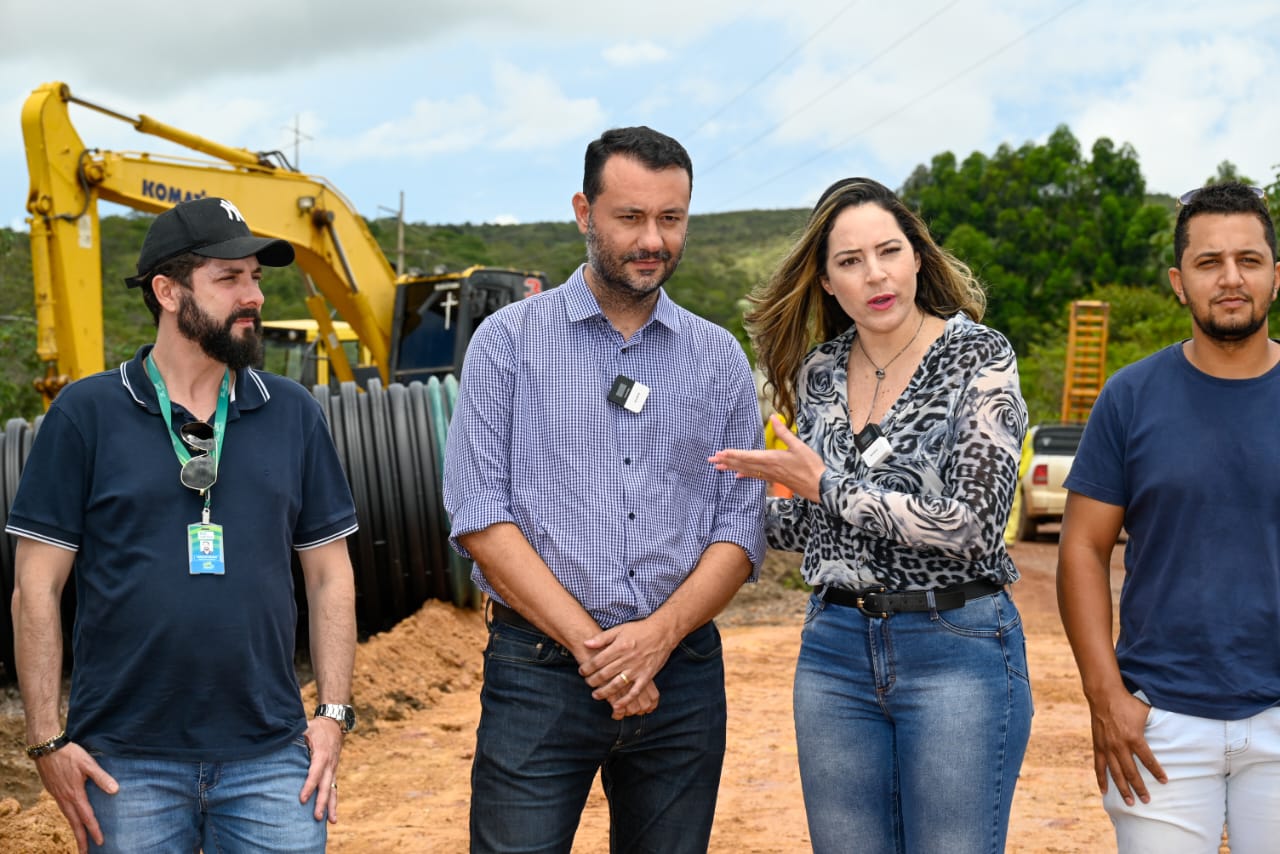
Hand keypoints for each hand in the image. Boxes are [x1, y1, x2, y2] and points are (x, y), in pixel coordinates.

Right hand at [34, 742, 116, 853]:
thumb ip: (101, 777)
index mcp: (75, 794)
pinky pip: (63, 810)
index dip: (94, 830)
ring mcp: (58, 796)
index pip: (87, 817)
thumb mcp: (88, 764)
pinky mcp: (54, 791)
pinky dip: (69, 818)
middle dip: (81, 839)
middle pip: (74, 823)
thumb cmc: (70, 754)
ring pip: (68, 817)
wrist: (47, 748)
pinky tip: (72, 818)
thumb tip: (115, 790)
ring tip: (80, 840)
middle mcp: (65, 799)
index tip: (100, 842)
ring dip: (74, 830)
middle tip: (85, 853)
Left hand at [300, 716, 344, 822]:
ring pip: (333, 790)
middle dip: (321, 802)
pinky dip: (333, 802)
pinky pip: (334, 789)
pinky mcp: (333, 772)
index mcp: (322, 754)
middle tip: (316, 817)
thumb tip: (278, 741)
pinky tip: (332, 817)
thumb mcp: (306, 728)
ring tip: (331, 821)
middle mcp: (330, 764)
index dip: (309, 786)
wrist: (335, 723)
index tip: (301, 799)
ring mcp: (333, 769)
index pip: (315, 773)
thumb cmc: (317, 728)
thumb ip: (295, 737)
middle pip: (325, 786)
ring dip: (331, 806)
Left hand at [578, 620, 674, 719]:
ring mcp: (637, 669)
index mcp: (619, 647)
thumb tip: (586, 643)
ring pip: (617, 684)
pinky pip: (635, 691)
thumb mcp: (619, 629)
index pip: (598, 661)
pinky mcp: (647, 676)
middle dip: (593, 681)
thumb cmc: (639, 630)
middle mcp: (627, 659)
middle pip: (605, 674)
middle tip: (587, 683)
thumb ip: (602, 638)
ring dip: (604, 692)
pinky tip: (616, 705)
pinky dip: (625, 700)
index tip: (582, 671)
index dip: (587, 668)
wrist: (662, 633)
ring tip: (596, 695)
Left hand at [708, 415, 824, 502]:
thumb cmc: (811, 466)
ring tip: (718, 467)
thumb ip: (784, 432)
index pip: (748, 456)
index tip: (720, 453)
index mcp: (772, 459)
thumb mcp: (799, 446)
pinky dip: (745, 474)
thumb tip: (773, 417)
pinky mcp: (774, 479)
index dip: (733, 454)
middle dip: (726, 461)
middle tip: (711, 460)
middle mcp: (767, 468)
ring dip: (732, 468)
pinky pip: (755, 477)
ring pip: (747, 471)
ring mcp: (770, 475)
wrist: (820, 487)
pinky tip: (737, 476)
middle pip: (743, 464)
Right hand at [1088, 690, 1166, 804]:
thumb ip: (1157, 723)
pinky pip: (1099, 766)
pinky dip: (1102, 779)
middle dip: (1140, 788)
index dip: (1157, 772)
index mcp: (1134, 738)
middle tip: (1147, 800)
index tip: (1164, 782)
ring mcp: (1107, 747)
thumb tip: (1175, 728)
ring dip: (1123, 788)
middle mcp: (1120, 746)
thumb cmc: (1128, 703)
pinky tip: (1105, 791)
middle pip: (1131, 772)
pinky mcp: (1098, 746)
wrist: (1104, 695)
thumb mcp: (1146, 712)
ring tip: (1130, 802)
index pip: (1148, 760)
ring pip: (1115, 773)